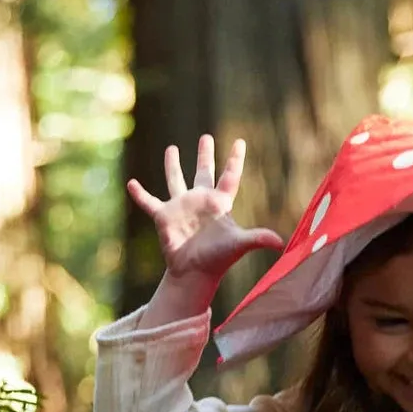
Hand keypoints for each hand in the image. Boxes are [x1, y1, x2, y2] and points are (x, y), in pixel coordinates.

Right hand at [128, 135, 283, 281]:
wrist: (194, 274)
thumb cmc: (218, 259)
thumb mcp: (239, 244)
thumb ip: (258, 239)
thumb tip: (281, 242)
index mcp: (219, 204)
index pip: (230, 176)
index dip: (235, 160)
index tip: (240, 142)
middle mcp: (200, 202)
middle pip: (204, 172)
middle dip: (205, 156)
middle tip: (206, 137)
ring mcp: (181, 208)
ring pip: (176, 180)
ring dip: (172, 165)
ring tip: (171, 148)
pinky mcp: (164, 217)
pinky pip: (149, 202)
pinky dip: (140, 194)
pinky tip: (131, 184)